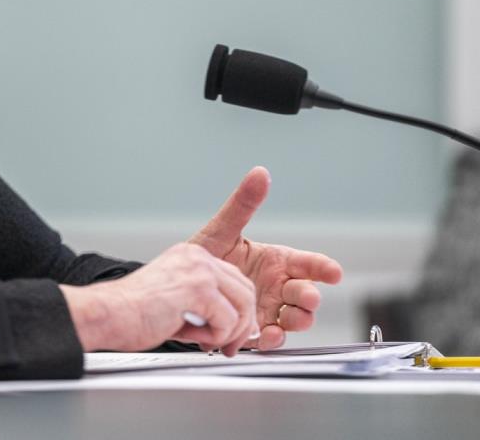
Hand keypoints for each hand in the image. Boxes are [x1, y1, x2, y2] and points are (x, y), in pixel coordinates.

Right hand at [60, 242, 259, 355]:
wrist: (107, 314)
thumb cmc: (131, 312)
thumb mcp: (173, 297)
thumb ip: (203, 303)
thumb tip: (236, 323)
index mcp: (190, 255)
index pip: (234, 280)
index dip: (237, 311)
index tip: (227, 333)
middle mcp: (196, 257)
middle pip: (245, 291)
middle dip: (242, 325)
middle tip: (226, 346)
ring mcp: (199, 271)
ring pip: (244, 306)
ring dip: (229, 333)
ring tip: (205, 342)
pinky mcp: (199, 290)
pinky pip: (229, 321)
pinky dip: (214, 337)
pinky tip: (193, 337)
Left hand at [189, 167, 343, 349]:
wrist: (179, 288)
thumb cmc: (203, 257)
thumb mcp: (220, 231)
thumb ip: (242, 205)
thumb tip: (259, 173)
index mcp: (275, 261)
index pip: (307, 264)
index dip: (322, 267)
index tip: (333, 272)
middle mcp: (276, 286)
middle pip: (306, 294)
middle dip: (310, 297)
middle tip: (306, 297)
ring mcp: (268, 310)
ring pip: (295, 319)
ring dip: (298, 321)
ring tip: (288, 320)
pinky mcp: (255, 331)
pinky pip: (271, 339)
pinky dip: (271, 340)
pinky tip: (264, 336)